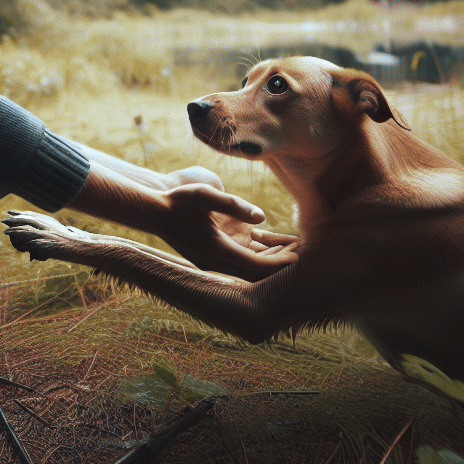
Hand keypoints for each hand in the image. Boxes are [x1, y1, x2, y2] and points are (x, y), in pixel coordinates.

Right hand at [156, 182, 299, 280]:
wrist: (155, 206)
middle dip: (282, 263)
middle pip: (258, 269)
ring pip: (255, 261)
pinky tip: (285, 241)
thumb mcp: (205, 195)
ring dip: (276, 256)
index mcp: (217, 251)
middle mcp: (221, 257)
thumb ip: (234, 204)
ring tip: (300, 247)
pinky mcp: (222, 243)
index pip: (254, 264)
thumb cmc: (178, 200)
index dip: (278, 263)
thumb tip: (263, 217)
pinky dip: (267, 248)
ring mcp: (222, 252)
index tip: (299, 258)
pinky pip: (249, 251)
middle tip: (307, 252)